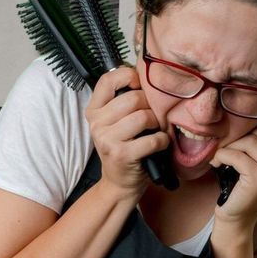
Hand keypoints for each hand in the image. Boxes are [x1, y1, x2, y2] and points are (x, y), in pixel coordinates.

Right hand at [85, 66, 169, 196]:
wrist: (119, 182)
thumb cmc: (124, 147)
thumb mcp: (115, 122)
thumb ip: (122, 100)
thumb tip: (144, 75)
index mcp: (94, 110)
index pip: (107, 79)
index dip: (128, 76)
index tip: (140, 87)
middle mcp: (96, 123)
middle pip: (133, 98)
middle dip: (151, 106)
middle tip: (153, 118)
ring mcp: (107, 139)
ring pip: (144, 117)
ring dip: (158, 124)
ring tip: (156, 130)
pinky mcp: (122, 154)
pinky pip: (152, 139)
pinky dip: (162, 141)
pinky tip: (159, 144)